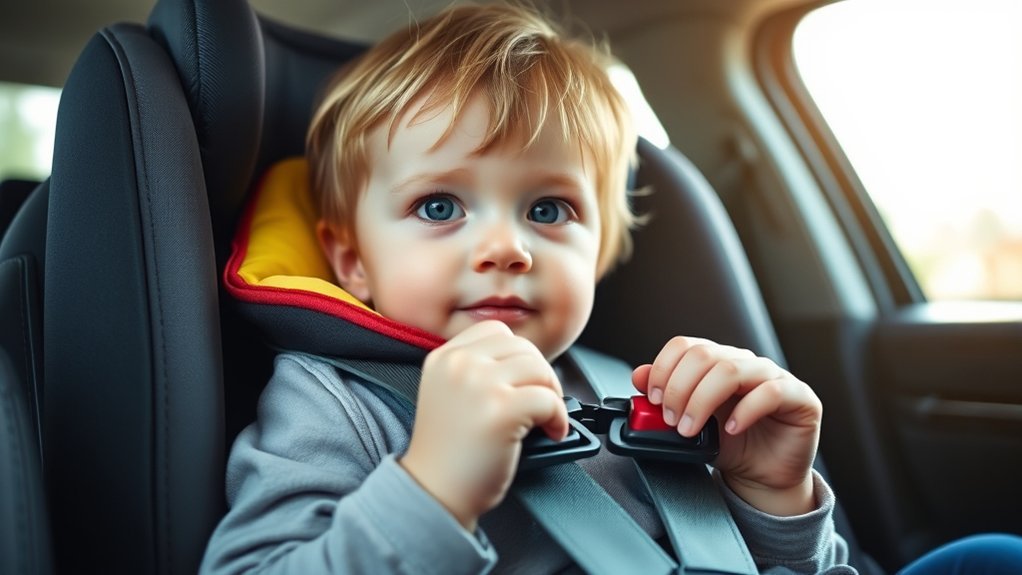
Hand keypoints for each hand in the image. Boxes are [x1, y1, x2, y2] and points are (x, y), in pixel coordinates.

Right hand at [400, 320, 568, 530]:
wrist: (434, 493)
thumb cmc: (447, 453)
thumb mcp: (447, 393)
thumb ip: (475, 370)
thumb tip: (526, 362)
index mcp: (444, 358)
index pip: (496, 331)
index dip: (518, 356)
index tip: (522, 381)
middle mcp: (460, 365)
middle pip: (523, 348)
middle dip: (540, 375)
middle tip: (542, 402)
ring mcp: (480, 384)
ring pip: (540, 369)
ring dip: (553, 394)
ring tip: (546, 418)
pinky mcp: (502, 410)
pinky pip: (549, 400)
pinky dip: (559, 418)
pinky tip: (551, 432)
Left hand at [631, 336, 821, 515]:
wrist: (762, 475)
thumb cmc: (730, 445)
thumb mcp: (689, 422)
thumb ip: (665, 398)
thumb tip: (639, 375)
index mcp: (717, 362)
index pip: (685, 346)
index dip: (663, 368)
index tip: (652, 397)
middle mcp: (744, 363)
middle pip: (704, 355)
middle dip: (679, 389)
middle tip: (670, 419)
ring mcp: (773, 376)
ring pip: (731, 370)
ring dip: (702, 401)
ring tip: (690, 428)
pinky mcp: (799, 397)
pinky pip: (770, 392)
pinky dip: (745, 411)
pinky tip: (731, 429)